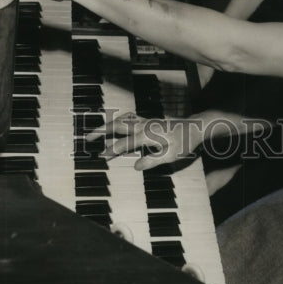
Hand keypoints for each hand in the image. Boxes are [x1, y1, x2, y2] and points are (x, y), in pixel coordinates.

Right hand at [85, 111, 204, 171]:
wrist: (194, 127)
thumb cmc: (184, 143)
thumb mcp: (171, 155)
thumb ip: (152, 161)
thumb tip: (136, 166)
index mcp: (147, 135)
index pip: (124, 143)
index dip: (112, 149)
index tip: (101, 156)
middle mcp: (144, 126)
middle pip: (118, 125)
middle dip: (102, 130)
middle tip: (88, 137)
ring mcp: (146, 122)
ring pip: (122, 119)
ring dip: (108, 124)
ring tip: (98, 131)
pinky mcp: (149, 121)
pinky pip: (130, 117)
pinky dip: (119, 119)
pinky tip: (116, 123)